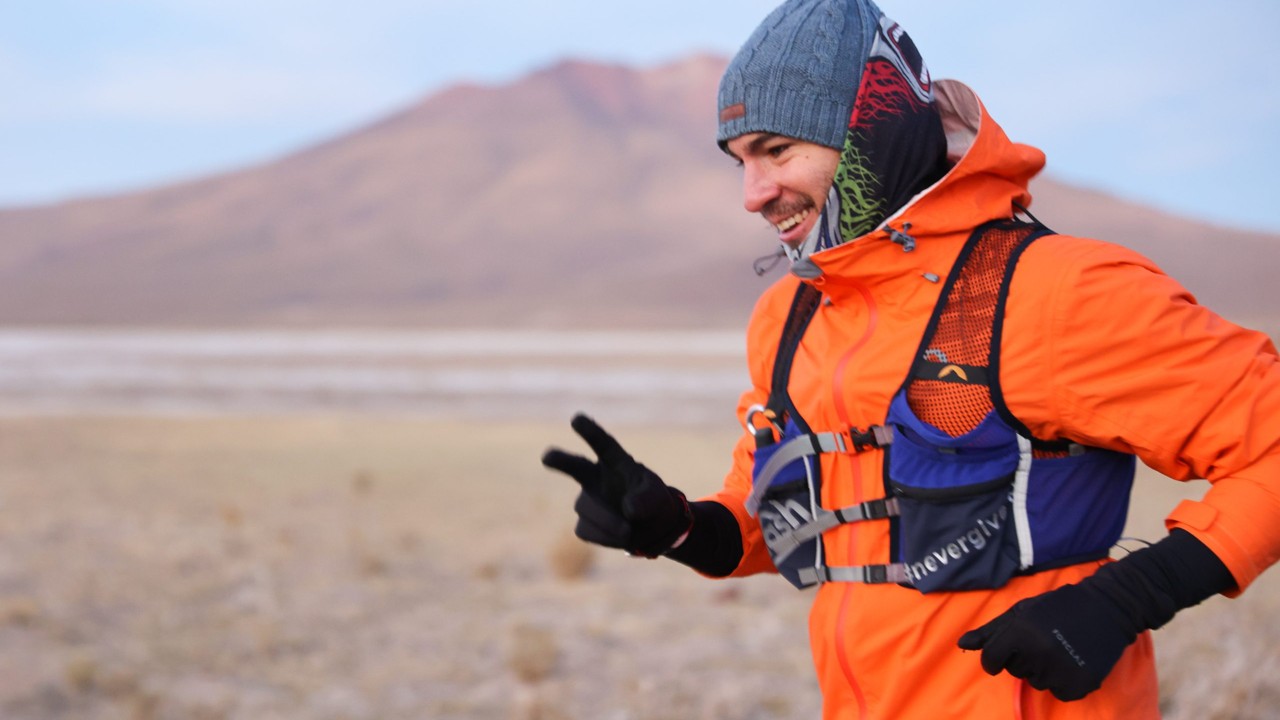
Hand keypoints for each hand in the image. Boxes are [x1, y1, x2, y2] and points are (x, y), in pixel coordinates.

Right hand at [541, 414, 691, 557]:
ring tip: (629, 529)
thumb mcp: (657, 497)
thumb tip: (628, 509)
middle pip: (575, 466)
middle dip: (560, 460)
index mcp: (615, 461)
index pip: (602, 444)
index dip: (589, 431)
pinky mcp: (584, 524)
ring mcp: (587, 500)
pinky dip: (606, 536)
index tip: (576, 419)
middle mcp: (595, 477)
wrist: (649, 530)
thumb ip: (646, 499)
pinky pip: (587, 530)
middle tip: (547, 456)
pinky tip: (621, 535)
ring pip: (585, 508)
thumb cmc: (652, 502)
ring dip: (609, 521)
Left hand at [957, 529, 1232, 700]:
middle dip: (1023, 658)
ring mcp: (1060, 670)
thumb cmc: (1059, 606)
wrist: (1109, 607)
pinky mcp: (1080, 684)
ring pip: (1036, 682)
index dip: (993, 659)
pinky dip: (1063, 682)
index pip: (991, 659)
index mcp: (1020, 632)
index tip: (1000, 656)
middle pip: (1014, 670)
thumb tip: (962, 645)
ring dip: (1043, 670)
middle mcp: (1038, 653)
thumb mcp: (1022, 611)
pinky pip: (1059, 693)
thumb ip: (991, 631)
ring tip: (1059, 647)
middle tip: (1043, 640)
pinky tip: (1073, 660)